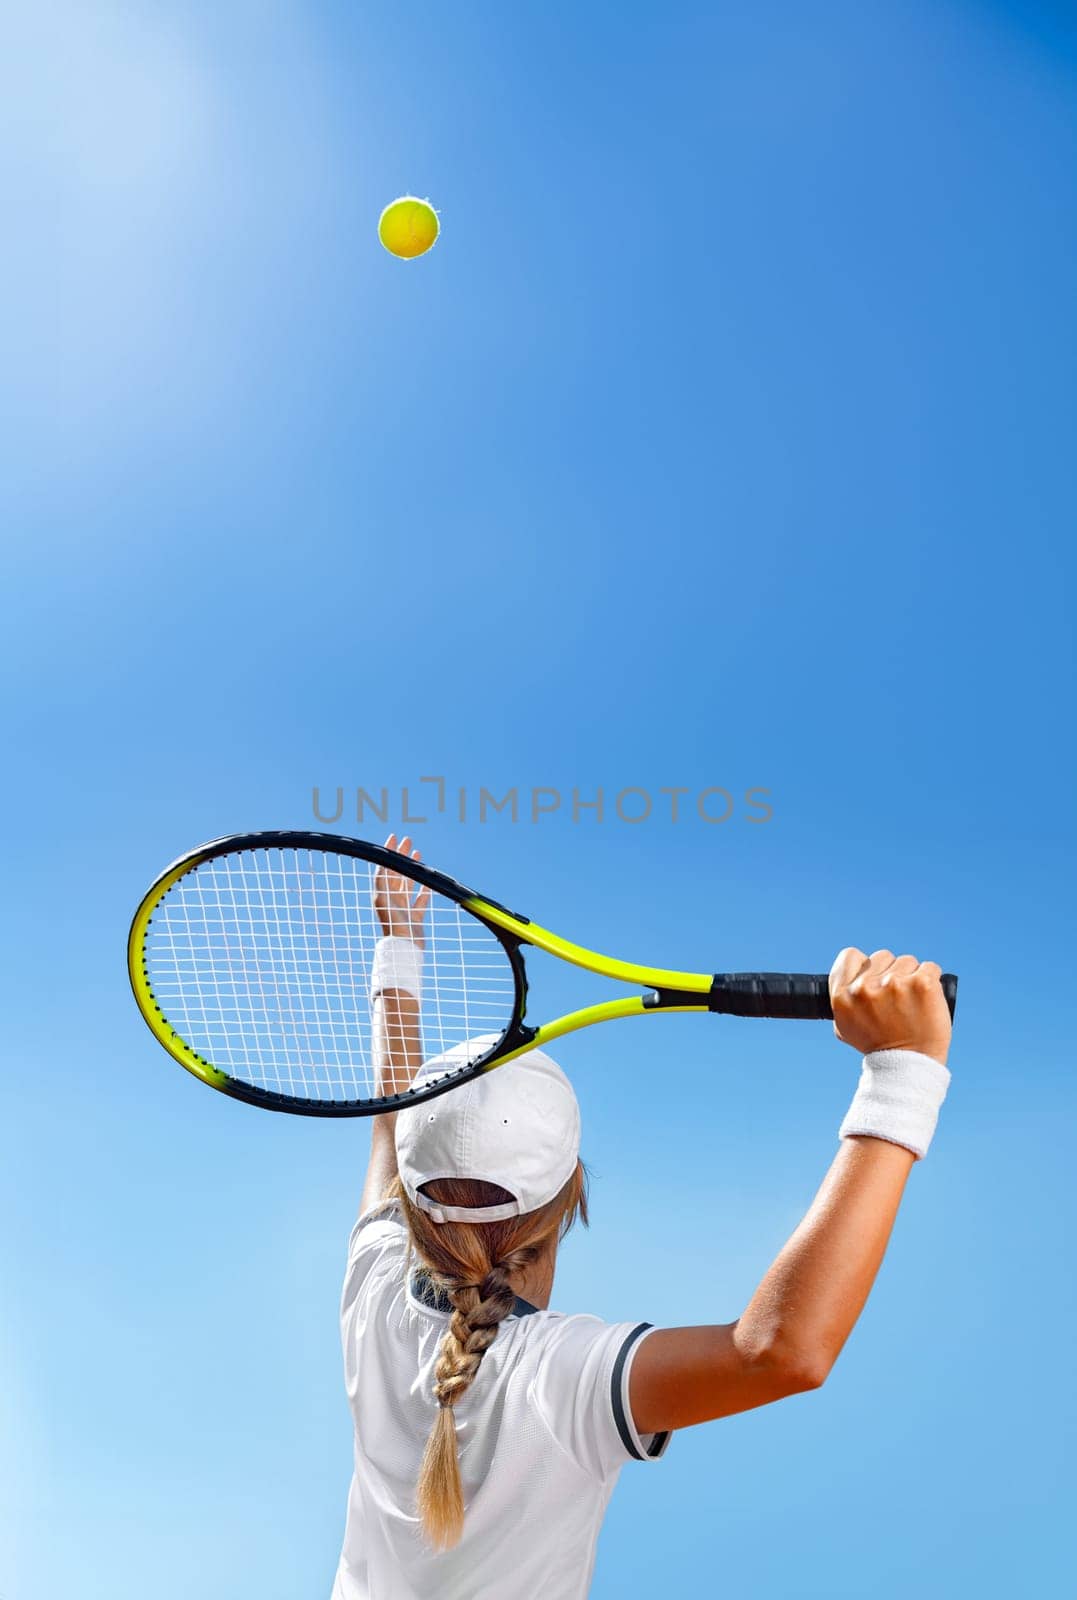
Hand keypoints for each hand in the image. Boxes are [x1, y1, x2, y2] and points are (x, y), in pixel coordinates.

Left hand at [373, 834, 430, 948]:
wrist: (403, 947)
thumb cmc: (393, 924)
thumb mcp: (384, 899)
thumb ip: (383, 881)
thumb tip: (384, 863)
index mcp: (382, 894)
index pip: (384, 868)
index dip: (388, 853)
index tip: (393, 838)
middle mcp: (391, 899)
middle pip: (396, 873)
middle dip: (401, 857)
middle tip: (408, 842)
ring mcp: (403, 908)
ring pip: (408, 884)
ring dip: (412, 870)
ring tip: (418, 855)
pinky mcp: (414, 917)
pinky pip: (420, 900)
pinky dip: (424, 891)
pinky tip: (428, 883)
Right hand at [829, 947, 951, 1065]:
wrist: (909, 1066)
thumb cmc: (878, 1046)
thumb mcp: (845, 1026)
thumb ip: (844, 998)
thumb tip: (852, 978)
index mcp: (843, 995)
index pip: (850, 955)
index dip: (864, 965)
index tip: (874, 979)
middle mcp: (866, 987)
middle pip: (883, 956)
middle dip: (891, 972)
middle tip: (897, 999)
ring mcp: (894, 983)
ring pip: (907, 961)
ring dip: (912, 977)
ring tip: (912, 1003)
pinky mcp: (923, 984)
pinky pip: (930, 968)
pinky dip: (932, 981)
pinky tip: (927, 999)